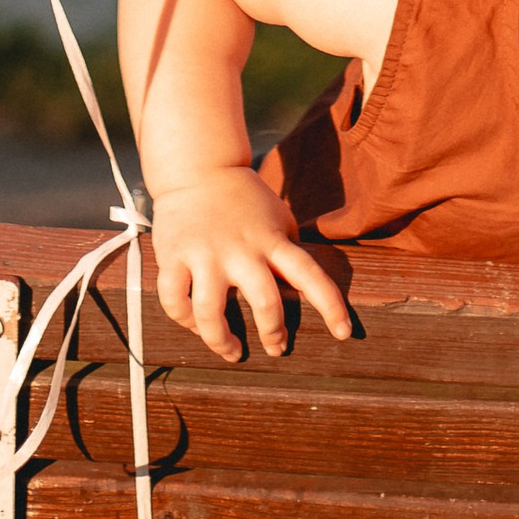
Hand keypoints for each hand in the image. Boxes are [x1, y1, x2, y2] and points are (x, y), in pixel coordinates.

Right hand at [150, 168, 351, 362]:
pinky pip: (175, 302)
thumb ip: (287, 250)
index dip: (330, 306)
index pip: (310, 275)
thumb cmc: (243, 199)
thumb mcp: (277, 217)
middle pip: (265, 303)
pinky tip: (194, 326)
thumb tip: (302, 290)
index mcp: (272, 240)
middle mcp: (241, 249)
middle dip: (273, 334)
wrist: (198, 167)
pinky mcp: (174, 256)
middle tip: (276, 348)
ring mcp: (205, 254)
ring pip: (210, 315)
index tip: (344, 333)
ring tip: (232, 351)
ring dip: (221, 342)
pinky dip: (184, 321)